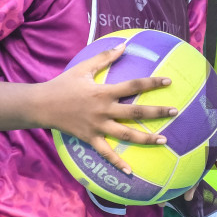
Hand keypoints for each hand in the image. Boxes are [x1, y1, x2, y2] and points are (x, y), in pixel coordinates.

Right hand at [34, 43, 176, 173]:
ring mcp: (97, 127)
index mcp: (104, 92)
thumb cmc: (63, 84)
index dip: (152, 83)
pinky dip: (118, 163)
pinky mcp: (90, 138)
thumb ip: (105, 57)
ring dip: (146, 138)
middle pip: (135, 113)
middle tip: (175, 111)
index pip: (133, 86)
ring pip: (126, 135)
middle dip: (157, 112)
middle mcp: (104, 110)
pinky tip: (130, 172)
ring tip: (164, 140)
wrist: (41, 105)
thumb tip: (124, 45)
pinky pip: (106, 153)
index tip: (169, 81)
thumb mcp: (84, 68)